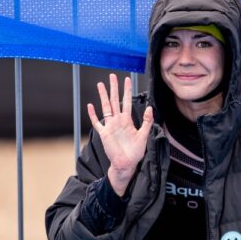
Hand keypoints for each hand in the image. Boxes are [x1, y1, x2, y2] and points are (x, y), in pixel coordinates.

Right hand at [87, 74, 152, 196]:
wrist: (126, 164)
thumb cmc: (136, 152)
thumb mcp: (144, 135)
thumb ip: (147, 121)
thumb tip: (150, 107)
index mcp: (128, 120)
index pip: (127, 102)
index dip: (127, 91)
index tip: (127, 79)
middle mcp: (118, 121)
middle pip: (115, 100)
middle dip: (114, 88)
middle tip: (112, 76)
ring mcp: (110, 126)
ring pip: (105, 107)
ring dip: (103, 96)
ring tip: (100, 84)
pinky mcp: (104, 134)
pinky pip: (97, 122)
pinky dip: (93, 115)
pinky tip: (90, 106)